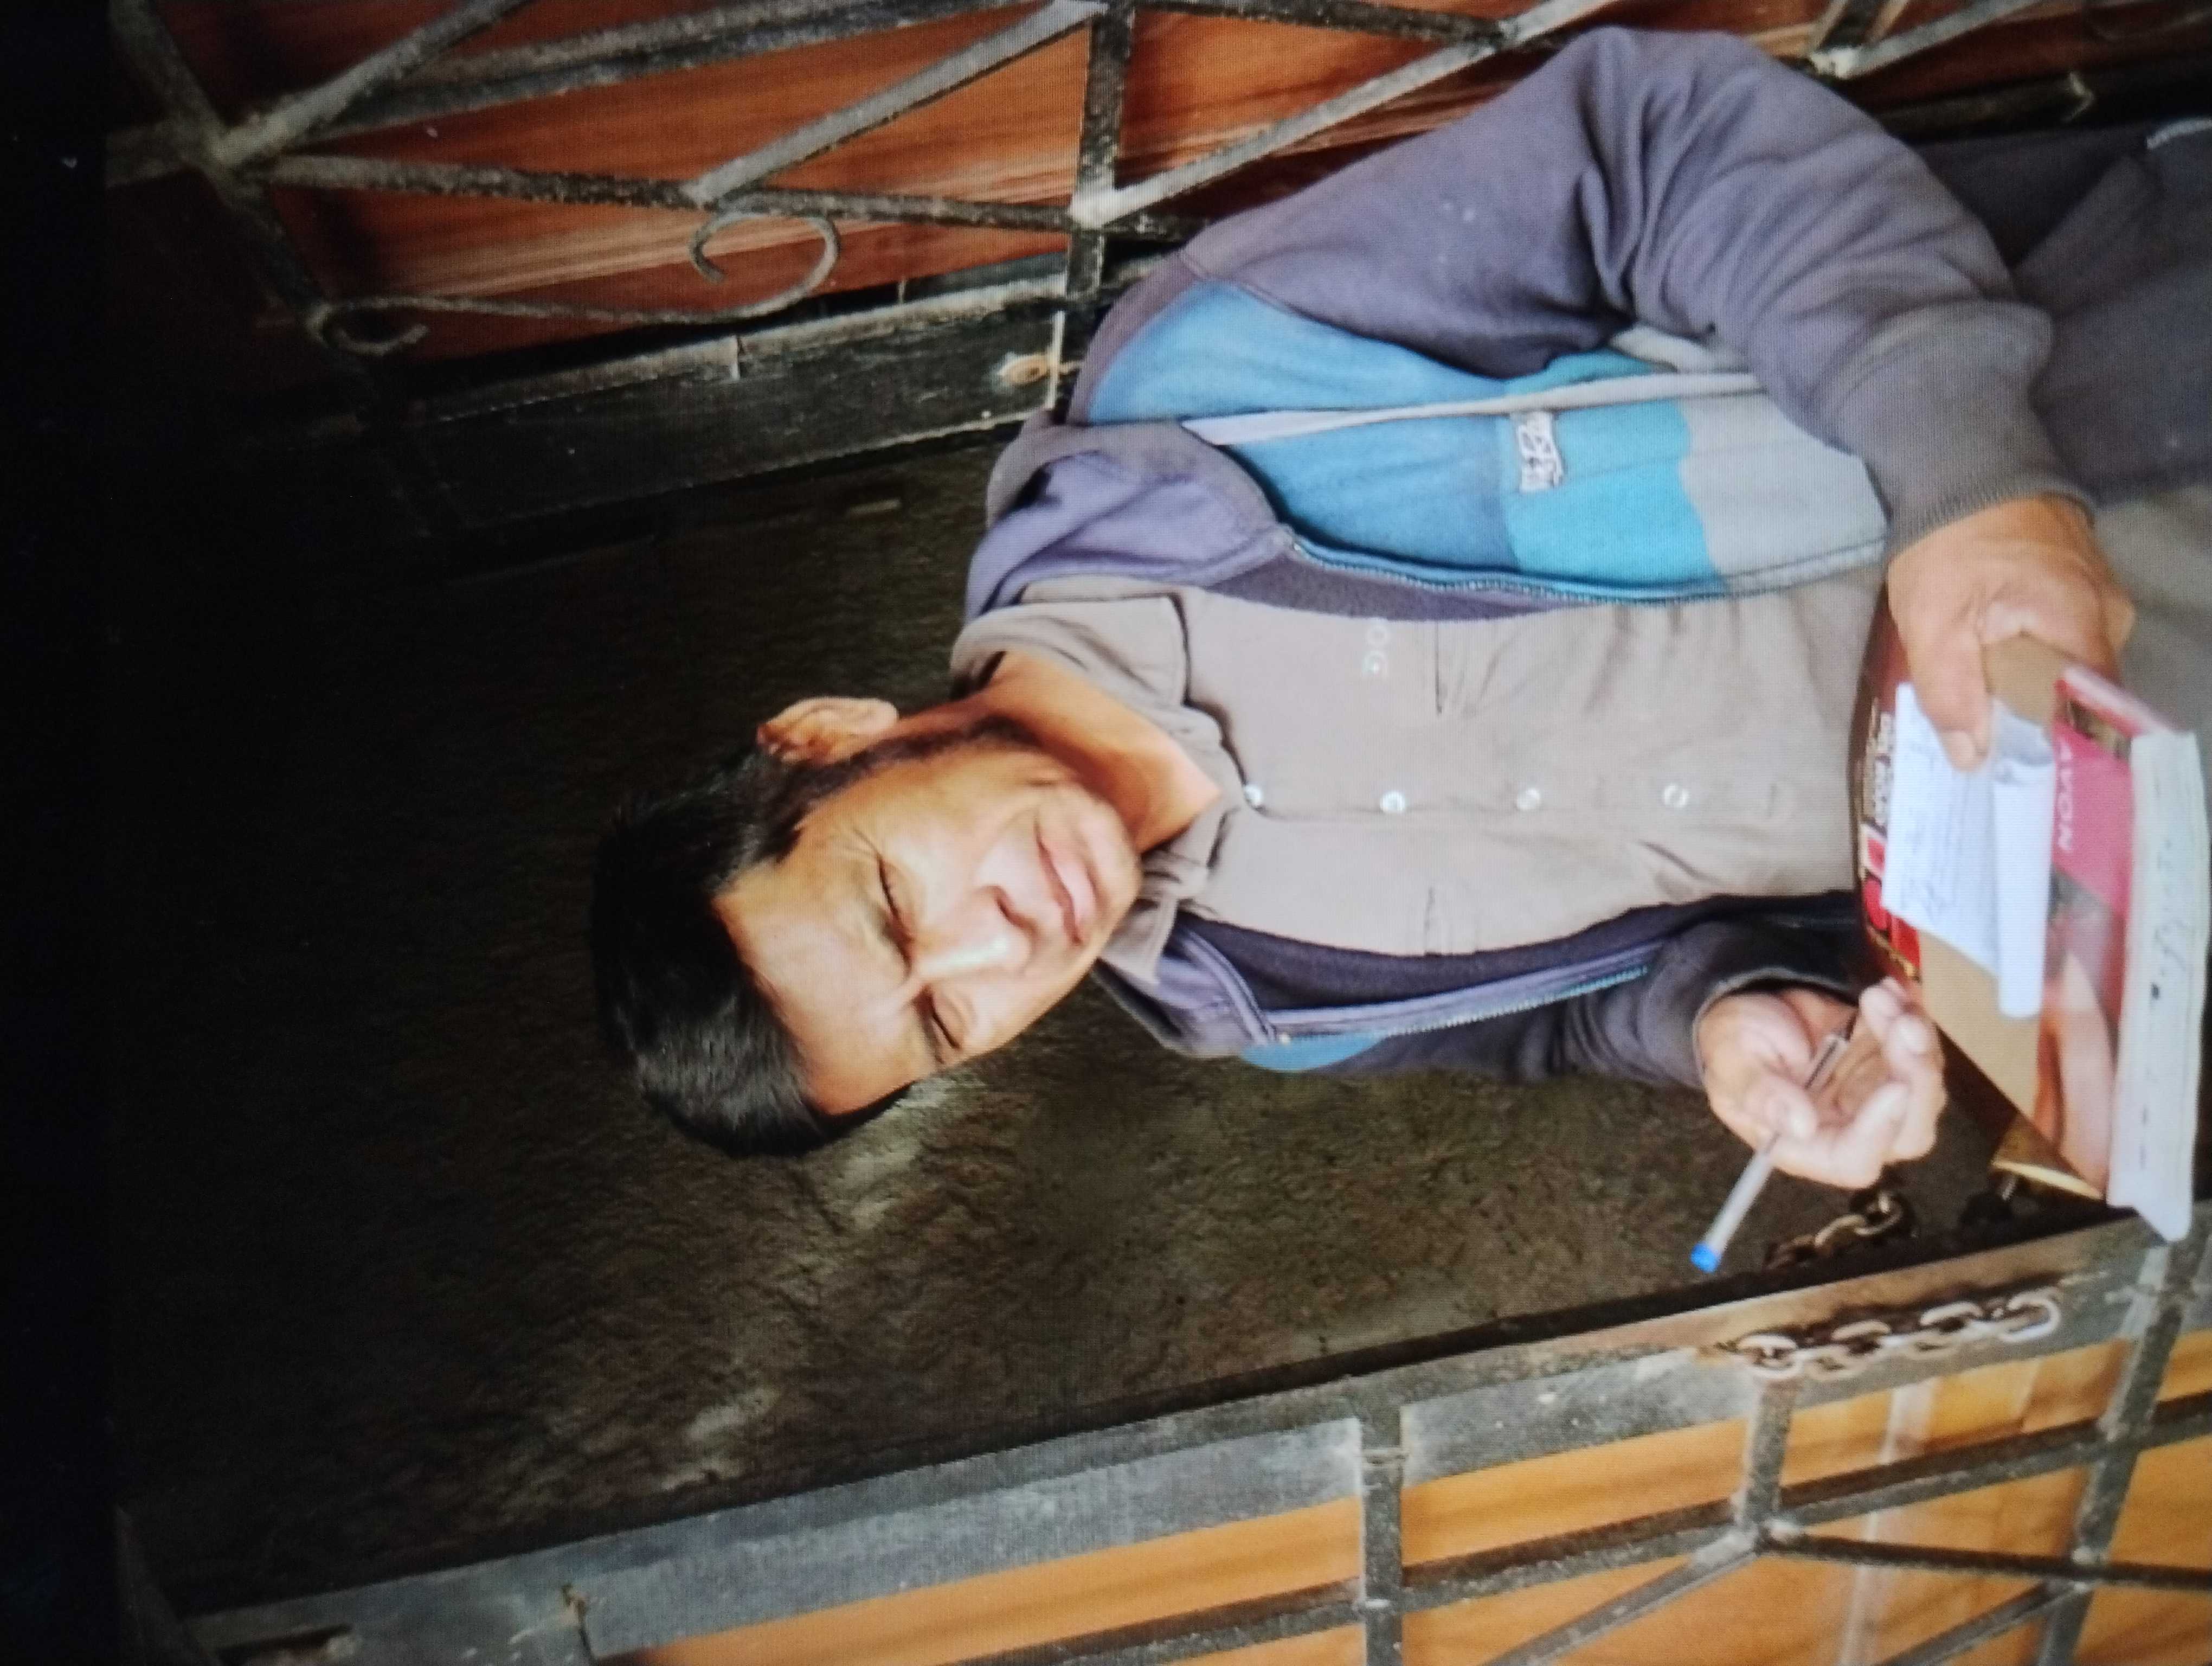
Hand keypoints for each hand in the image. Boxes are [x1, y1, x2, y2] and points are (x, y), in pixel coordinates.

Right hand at [1695, 979, 1944, 1187]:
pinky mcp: (1890, 1061)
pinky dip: (1914, 1016)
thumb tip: (1799, 1126)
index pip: (1855, 1159)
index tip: (1894, 1085)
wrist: (1748, 1004)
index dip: (1880, 1131)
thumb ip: (1759, 1092)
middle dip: (1916, 1078)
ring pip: (1924, 1086)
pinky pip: (1922, 1048)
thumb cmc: (1731, 1040)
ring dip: (1915, 1037)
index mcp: (1805, 1146)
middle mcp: (1849, 1129)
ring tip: (1880, 994)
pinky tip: (1890, 989)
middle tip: (1903, 1025)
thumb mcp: (1732, 1060)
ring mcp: (1875, 1095)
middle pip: (1909, 1130)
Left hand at [1887, 494, 2133, 770]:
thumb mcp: (1935, 623)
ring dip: (2030, 695)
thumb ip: (1952, 693)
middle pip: (2081, 693)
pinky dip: (2030, 663)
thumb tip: (1971, 757)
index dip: (2059, 750)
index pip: (2093, 711)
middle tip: (1997, 763)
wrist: (1960, 464)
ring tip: (1990, 727)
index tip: (2026, 781)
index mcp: (2081, 624)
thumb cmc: (1950, 541)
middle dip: (2038, 727)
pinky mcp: (2074, 586)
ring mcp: (2095, 596)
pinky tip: (1995, 681)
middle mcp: (2105, 613)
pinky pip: (2061, 640)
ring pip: (2068, 668)